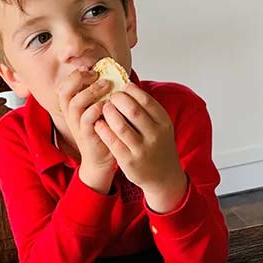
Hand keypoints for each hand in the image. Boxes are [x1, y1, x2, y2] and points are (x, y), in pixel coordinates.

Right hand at [56, 67, 116, 192]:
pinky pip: (87, 119)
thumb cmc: (103, 130)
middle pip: (65, 91)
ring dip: (91, 91)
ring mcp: (77, 125)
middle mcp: (70, 115)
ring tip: (107, 85)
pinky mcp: (86, 135)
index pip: (64, 85)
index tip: (92, 70)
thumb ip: (99, 93)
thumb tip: (110, 73)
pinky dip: (97, 108)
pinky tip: (108, 105)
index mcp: (71, 106)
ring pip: (75, 103)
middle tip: (97, 75)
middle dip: (80, 79)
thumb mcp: (98, 108)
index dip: (75, 75)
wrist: (102, 158)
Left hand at [94, 83, 187, 211]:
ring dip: (108, 113)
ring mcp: (141, 149)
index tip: (122, 87)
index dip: (131, 91)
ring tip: (104, 108)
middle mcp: (155, 136)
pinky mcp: (128, 161)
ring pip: (120, 125)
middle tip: (110, 96)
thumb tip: (128, 86)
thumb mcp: (160, 127)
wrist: (164, 177)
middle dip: (117, 99)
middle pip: (133, 110)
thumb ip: (148, 110)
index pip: (146, 100)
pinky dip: (103, 129)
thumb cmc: (158, 146)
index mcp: (164, 123)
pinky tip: (98, 123)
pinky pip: (112, 141)